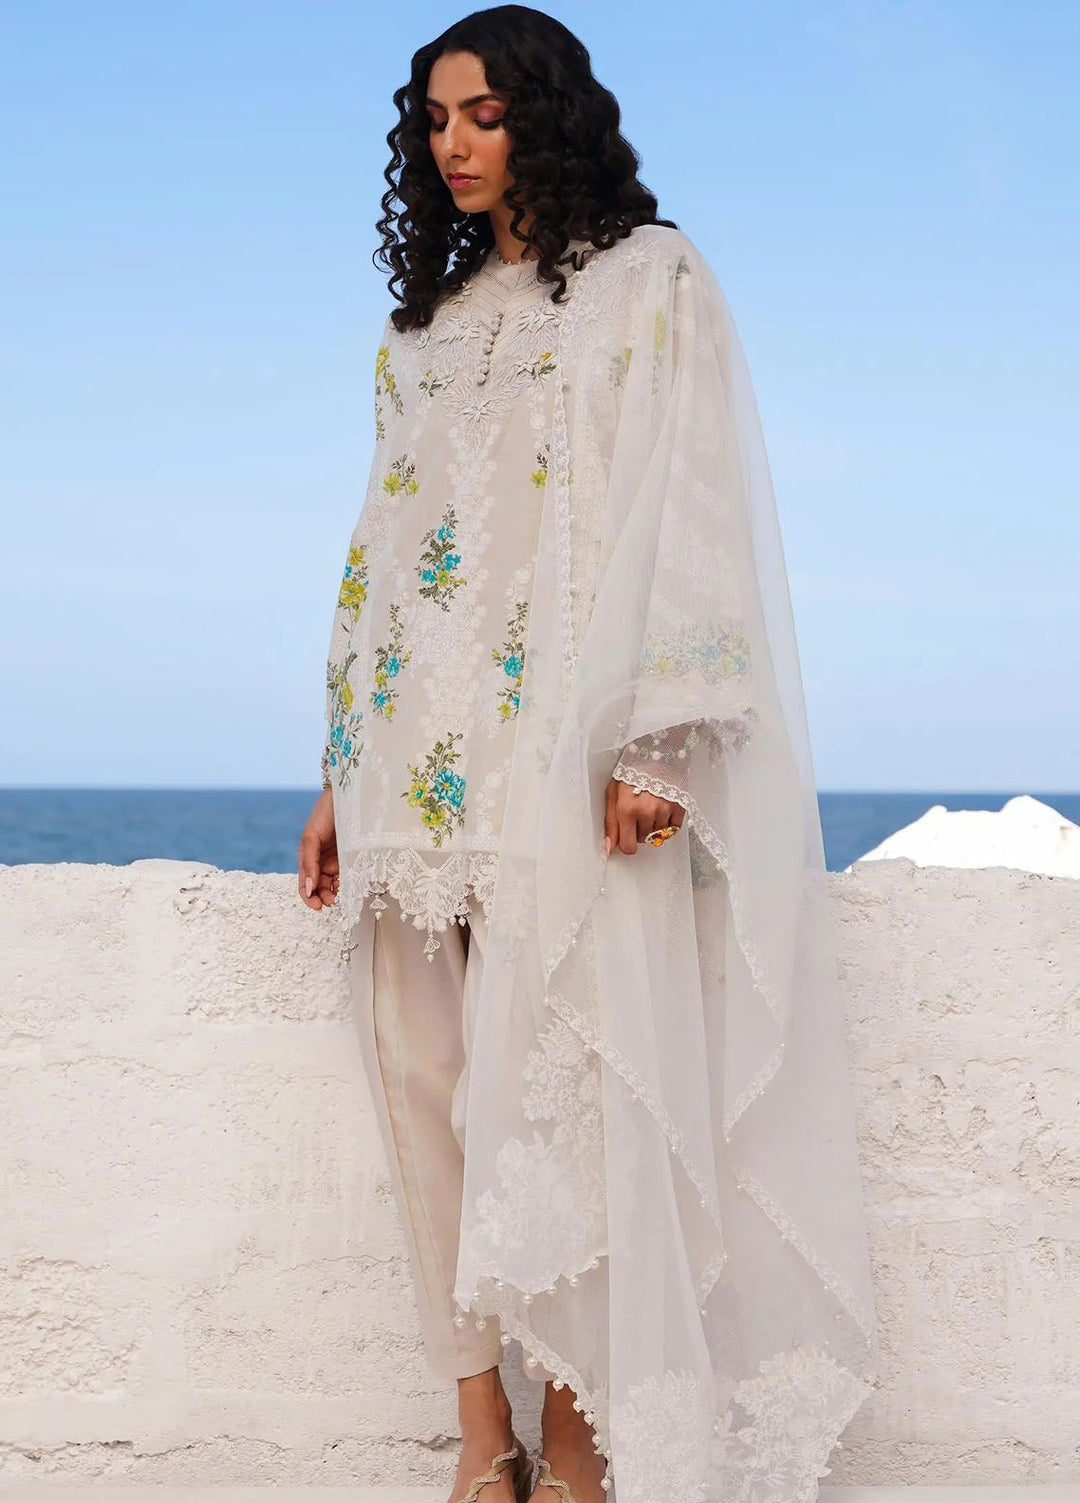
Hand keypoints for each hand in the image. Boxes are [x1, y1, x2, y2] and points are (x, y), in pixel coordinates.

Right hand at [298, 788, 339, 909]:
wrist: (346, 796)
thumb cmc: (324, 813)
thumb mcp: (311, 837)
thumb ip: (309, 863)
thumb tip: (309, 888)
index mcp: (308, 858)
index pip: (305, 884)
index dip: (309, 897)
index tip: (317, 906)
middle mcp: (321, 862)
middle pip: (320, 887)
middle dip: (324, 897)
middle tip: (332, 902)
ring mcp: (337, 861)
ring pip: (334, 885)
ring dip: (336, 894)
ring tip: (340, 898)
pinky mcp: (351, 858)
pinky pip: (348, 876)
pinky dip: (347, 884)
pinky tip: (348, 889)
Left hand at [603, 776, 684, 857]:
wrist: (658, 751)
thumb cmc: (632, 770)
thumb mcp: (613, 792)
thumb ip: (610, 822)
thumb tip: (608, 848)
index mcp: (627, 809)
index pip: (628, 847)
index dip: (627, 843)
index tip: (628, 835)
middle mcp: (647, 812)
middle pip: (644, 840)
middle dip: (639, 829)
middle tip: (639, 810)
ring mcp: (665, 810)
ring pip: (658, 835)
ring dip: (654, 826)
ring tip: (650, 806)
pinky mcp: (680, 806)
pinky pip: (674, 829)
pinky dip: (668, 823)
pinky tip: (663, 808)